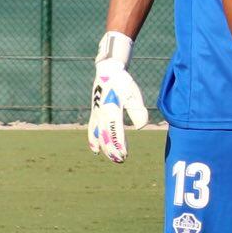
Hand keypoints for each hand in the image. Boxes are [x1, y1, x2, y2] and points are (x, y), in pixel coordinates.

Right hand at [86, 32, 147, 162]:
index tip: (124, 155)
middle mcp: (101, 115)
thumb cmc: (124, 83)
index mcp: (111, 111)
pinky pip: (91, 130)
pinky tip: (95, 150)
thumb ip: (138, 111)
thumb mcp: (134, 95)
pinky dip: (93, 140)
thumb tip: (140, 127)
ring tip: (111, 158)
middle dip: (113, 150)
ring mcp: (96, 115)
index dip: (119, 145)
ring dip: (105, 148)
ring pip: (98, 135)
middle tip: (121, 161)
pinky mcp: (94, 113)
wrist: (107, 71)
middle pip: (106, 137)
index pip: (115, 133)